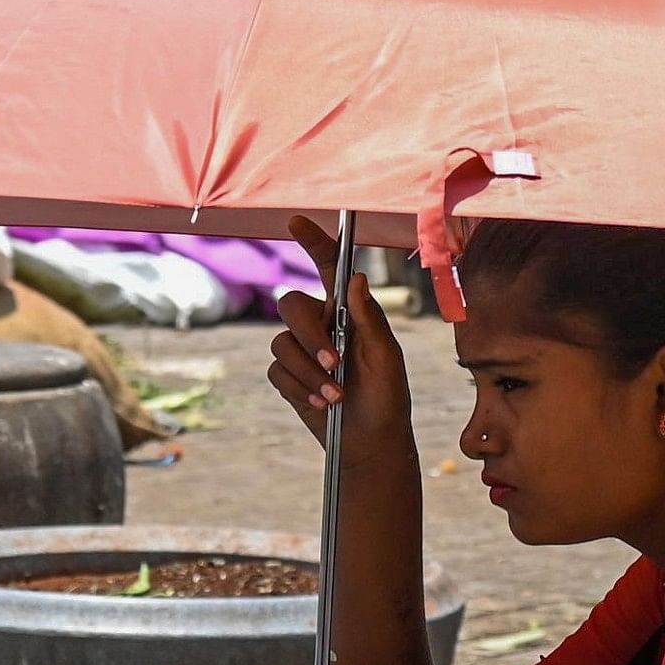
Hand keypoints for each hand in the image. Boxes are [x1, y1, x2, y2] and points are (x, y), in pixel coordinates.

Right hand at [270, 216, 408, 458]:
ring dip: (310, 371)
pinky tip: (322, 403)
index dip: (312, 242)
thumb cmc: (387, 396)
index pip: (327, 268)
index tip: (296, 222)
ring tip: (336, 395)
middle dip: (311, 336)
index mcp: (347, 311)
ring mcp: (301, 350)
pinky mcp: (288, 377)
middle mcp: (320, 324)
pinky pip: (277, 371)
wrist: (370, 442)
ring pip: (282, 343)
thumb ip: (370, 319)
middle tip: (335, 362)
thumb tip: (358, 278)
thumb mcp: (386, 357)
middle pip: (291, 306)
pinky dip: (300, 388)